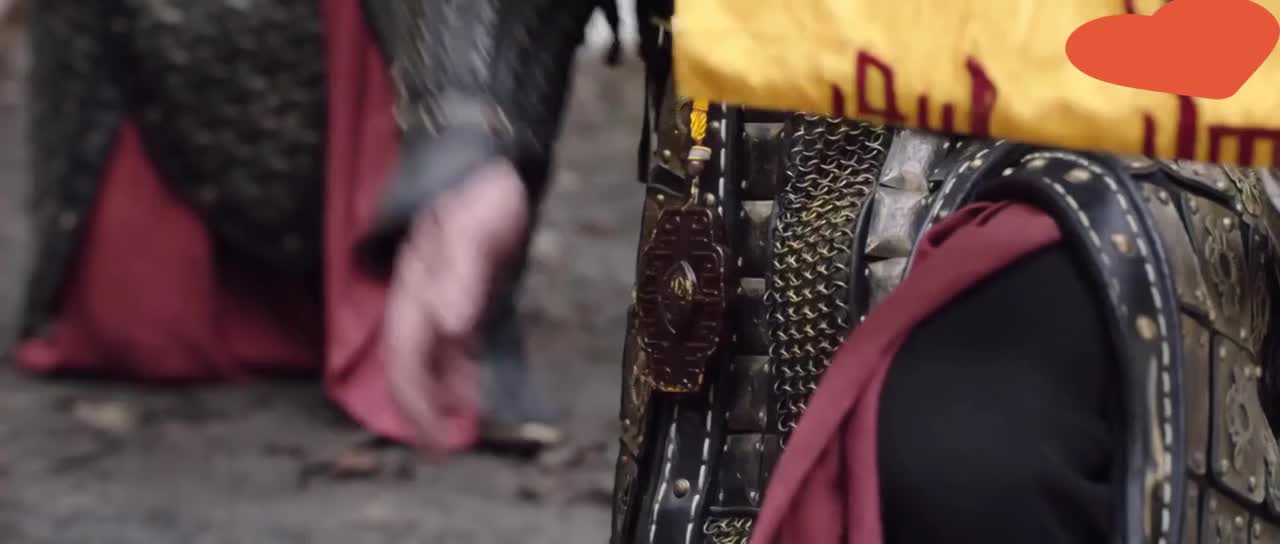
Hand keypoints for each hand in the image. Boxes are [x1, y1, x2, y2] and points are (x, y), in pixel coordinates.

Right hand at [384, 160, 530, 453]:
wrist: (489, 162)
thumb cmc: (482, 194)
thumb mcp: (475, 231)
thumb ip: (461, 277)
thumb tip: (451, 326)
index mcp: (415, 287)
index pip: (406, 356)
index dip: (416, 400)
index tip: (436, 436)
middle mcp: (419, 298)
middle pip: (410, 365)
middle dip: (422, 409)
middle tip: (444, 447)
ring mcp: (437, 298)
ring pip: (429, 358)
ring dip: (439, 394)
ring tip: (459, 428)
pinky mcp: (459, 295)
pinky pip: (451, 344)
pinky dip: (457, 372)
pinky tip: (471, 391)